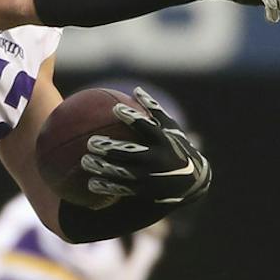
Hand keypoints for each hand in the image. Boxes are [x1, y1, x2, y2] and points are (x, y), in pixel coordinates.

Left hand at [79, 89, 211, 207]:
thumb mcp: (172, 128)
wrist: (194, 181)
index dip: (131, 117)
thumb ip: (154, 110)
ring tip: (85, 162)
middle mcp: (157, 159)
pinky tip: (91, 184)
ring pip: (123, 172)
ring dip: (103, 168)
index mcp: (164, 140)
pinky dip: (107, 187)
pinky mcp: (146, 191)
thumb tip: (136, 89)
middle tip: (91, 143)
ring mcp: (151, 176)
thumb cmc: (177, 147)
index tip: (116, 108)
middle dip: (109, 148)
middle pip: (129, 152)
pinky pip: (124, 189)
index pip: (146, 126)